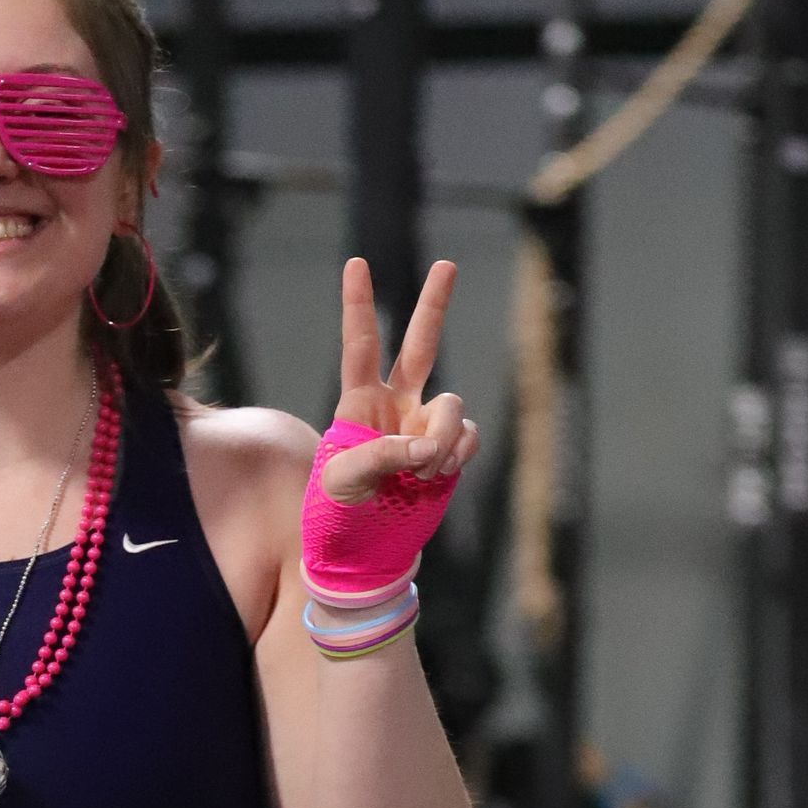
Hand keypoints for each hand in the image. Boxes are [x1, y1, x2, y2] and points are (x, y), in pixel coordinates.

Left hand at [321, 258, 480, 505]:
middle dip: (434, 305)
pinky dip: (457, 455)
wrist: (367, 544)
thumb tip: (426, 446)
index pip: (359, 344)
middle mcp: (395, 404)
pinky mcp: (449, 449)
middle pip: (420, 344)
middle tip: (446, 263)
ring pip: (452, 407)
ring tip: (422, 472)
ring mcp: (424, 424)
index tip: (356, 263)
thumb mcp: (343, 482)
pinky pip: (468, 436)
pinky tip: (437, 475)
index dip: (359, 305)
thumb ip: (380, 457)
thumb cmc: (339, 510)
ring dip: (442, 439)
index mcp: (358, 402)